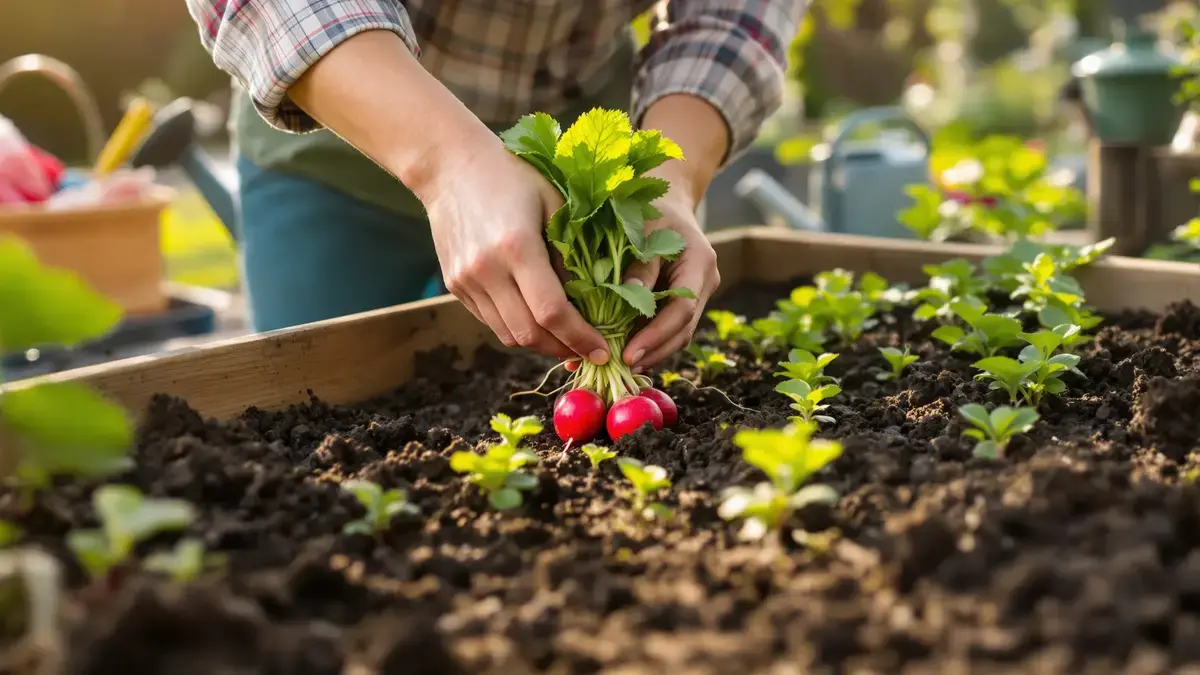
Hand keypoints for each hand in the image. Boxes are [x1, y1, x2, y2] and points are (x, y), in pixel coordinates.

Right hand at [422, 140, 610, 364]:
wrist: (450, 168)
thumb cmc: (513, 177)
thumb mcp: (554, 204)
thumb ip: (571, 253)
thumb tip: (593, 301)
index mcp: (516, 247)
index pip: (551, 312)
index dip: (579, 338)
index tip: (601, 351)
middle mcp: (486, 270)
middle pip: (528, 334)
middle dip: (562, 349)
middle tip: (587, 351)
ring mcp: (465, 281)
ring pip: (507, 334)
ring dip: (539, 344)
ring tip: (565, 339)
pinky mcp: (455, 286)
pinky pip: (491, 321)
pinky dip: (516, 328)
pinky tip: (535, 319)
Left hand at [621, 169, 719, 370]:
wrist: (665, 201)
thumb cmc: (650, 209)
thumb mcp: (642, 227)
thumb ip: (639, 262)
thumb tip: (627, 293)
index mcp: (700, 262)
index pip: (682, 310)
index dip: (656, 336)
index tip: (629, 354)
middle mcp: (704, 283)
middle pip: (682, 330)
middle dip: (652, 352)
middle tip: (620, 367)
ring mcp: (697, 295)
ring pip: (677, 335)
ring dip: (650, 353)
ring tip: (618, 366)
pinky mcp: (682, 302)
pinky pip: (668, 328)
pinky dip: (647, 342)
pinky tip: (621, 352)